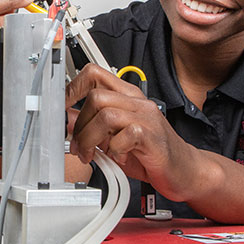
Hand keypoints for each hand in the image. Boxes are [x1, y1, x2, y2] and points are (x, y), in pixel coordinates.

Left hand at [66, 64, 196, 198]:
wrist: (184, 170)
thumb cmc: (151, 154)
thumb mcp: (114, 138)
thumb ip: (93, 127)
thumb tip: (66, 121)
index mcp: (126, 97)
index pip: (95, 74)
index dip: (72, 87)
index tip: (59, 106)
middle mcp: (137, 102)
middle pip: (96, 96)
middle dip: (79, 124)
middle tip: (79, 146)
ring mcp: (146, 117)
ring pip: (105, 114)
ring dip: (90, 138)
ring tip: (91, 154)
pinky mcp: (152, 136)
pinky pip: (124, 134)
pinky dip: (113, 149)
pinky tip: (117, 157)